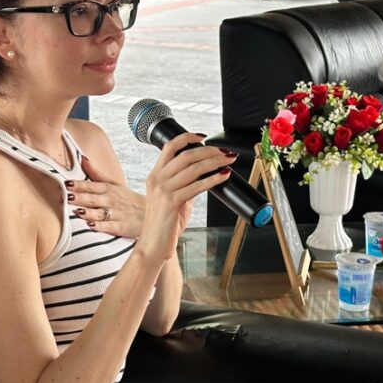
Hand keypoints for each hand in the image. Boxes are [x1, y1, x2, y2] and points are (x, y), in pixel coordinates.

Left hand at [68, 157, 145, 236]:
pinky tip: (91, 226)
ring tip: (77, 212)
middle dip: (81, 198)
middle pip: (94, 199)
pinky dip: (101, 227)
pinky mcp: (122, 227)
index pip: (91, 186)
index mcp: (108, 189)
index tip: (67, 184)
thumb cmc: (127, 199)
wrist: (148, 213)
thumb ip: (95, 174)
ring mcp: (117, 214)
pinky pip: (110, 227)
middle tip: (68, 197)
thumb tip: (82, 159)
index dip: (79, 185)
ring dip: (89, 213)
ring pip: (100, 213)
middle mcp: (111, 200)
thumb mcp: (114, 184)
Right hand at [136, 134, 235, 262]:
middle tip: (225, 153)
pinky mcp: (171, 202)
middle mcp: (157, 179)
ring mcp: (163, 190)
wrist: (153, 244)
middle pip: (187, 155)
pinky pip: (197, 186)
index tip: (203, 137)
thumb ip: (185, 185)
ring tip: (228, 161)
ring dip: (215, 162)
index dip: (187, 138)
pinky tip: (223, 176)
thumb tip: (205, 175)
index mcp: (155, 175)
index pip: (169, 147)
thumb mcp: (173, 198)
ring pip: (194, 168)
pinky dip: (213, 179)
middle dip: (210, 151)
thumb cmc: (165, 223)